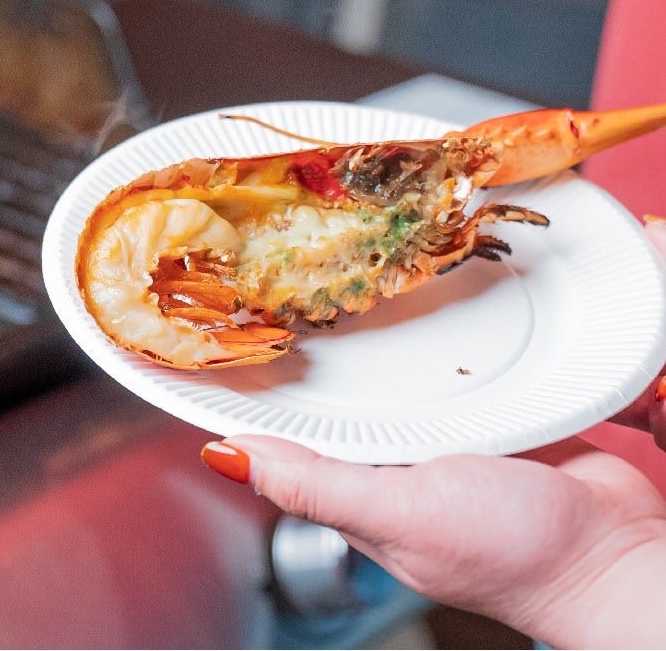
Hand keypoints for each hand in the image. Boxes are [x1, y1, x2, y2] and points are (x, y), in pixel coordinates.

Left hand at [201, 217, 665, 647]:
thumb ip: (315, 486)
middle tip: (278, 284)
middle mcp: (390, 459)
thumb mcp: (399, 514)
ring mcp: (438, 434)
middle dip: (308, 349)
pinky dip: (431, 344)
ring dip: (370, 338)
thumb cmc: (509, 551)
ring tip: (335, 278)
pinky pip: (445, 370)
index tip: (219, 339)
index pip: (286, 432)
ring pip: (388, 376)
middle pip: (335, 396)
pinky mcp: (484, 414)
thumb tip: (225, 458)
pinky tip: (420, 305)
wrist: (611, 550)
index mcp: (356, 486)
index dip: (251, 391)